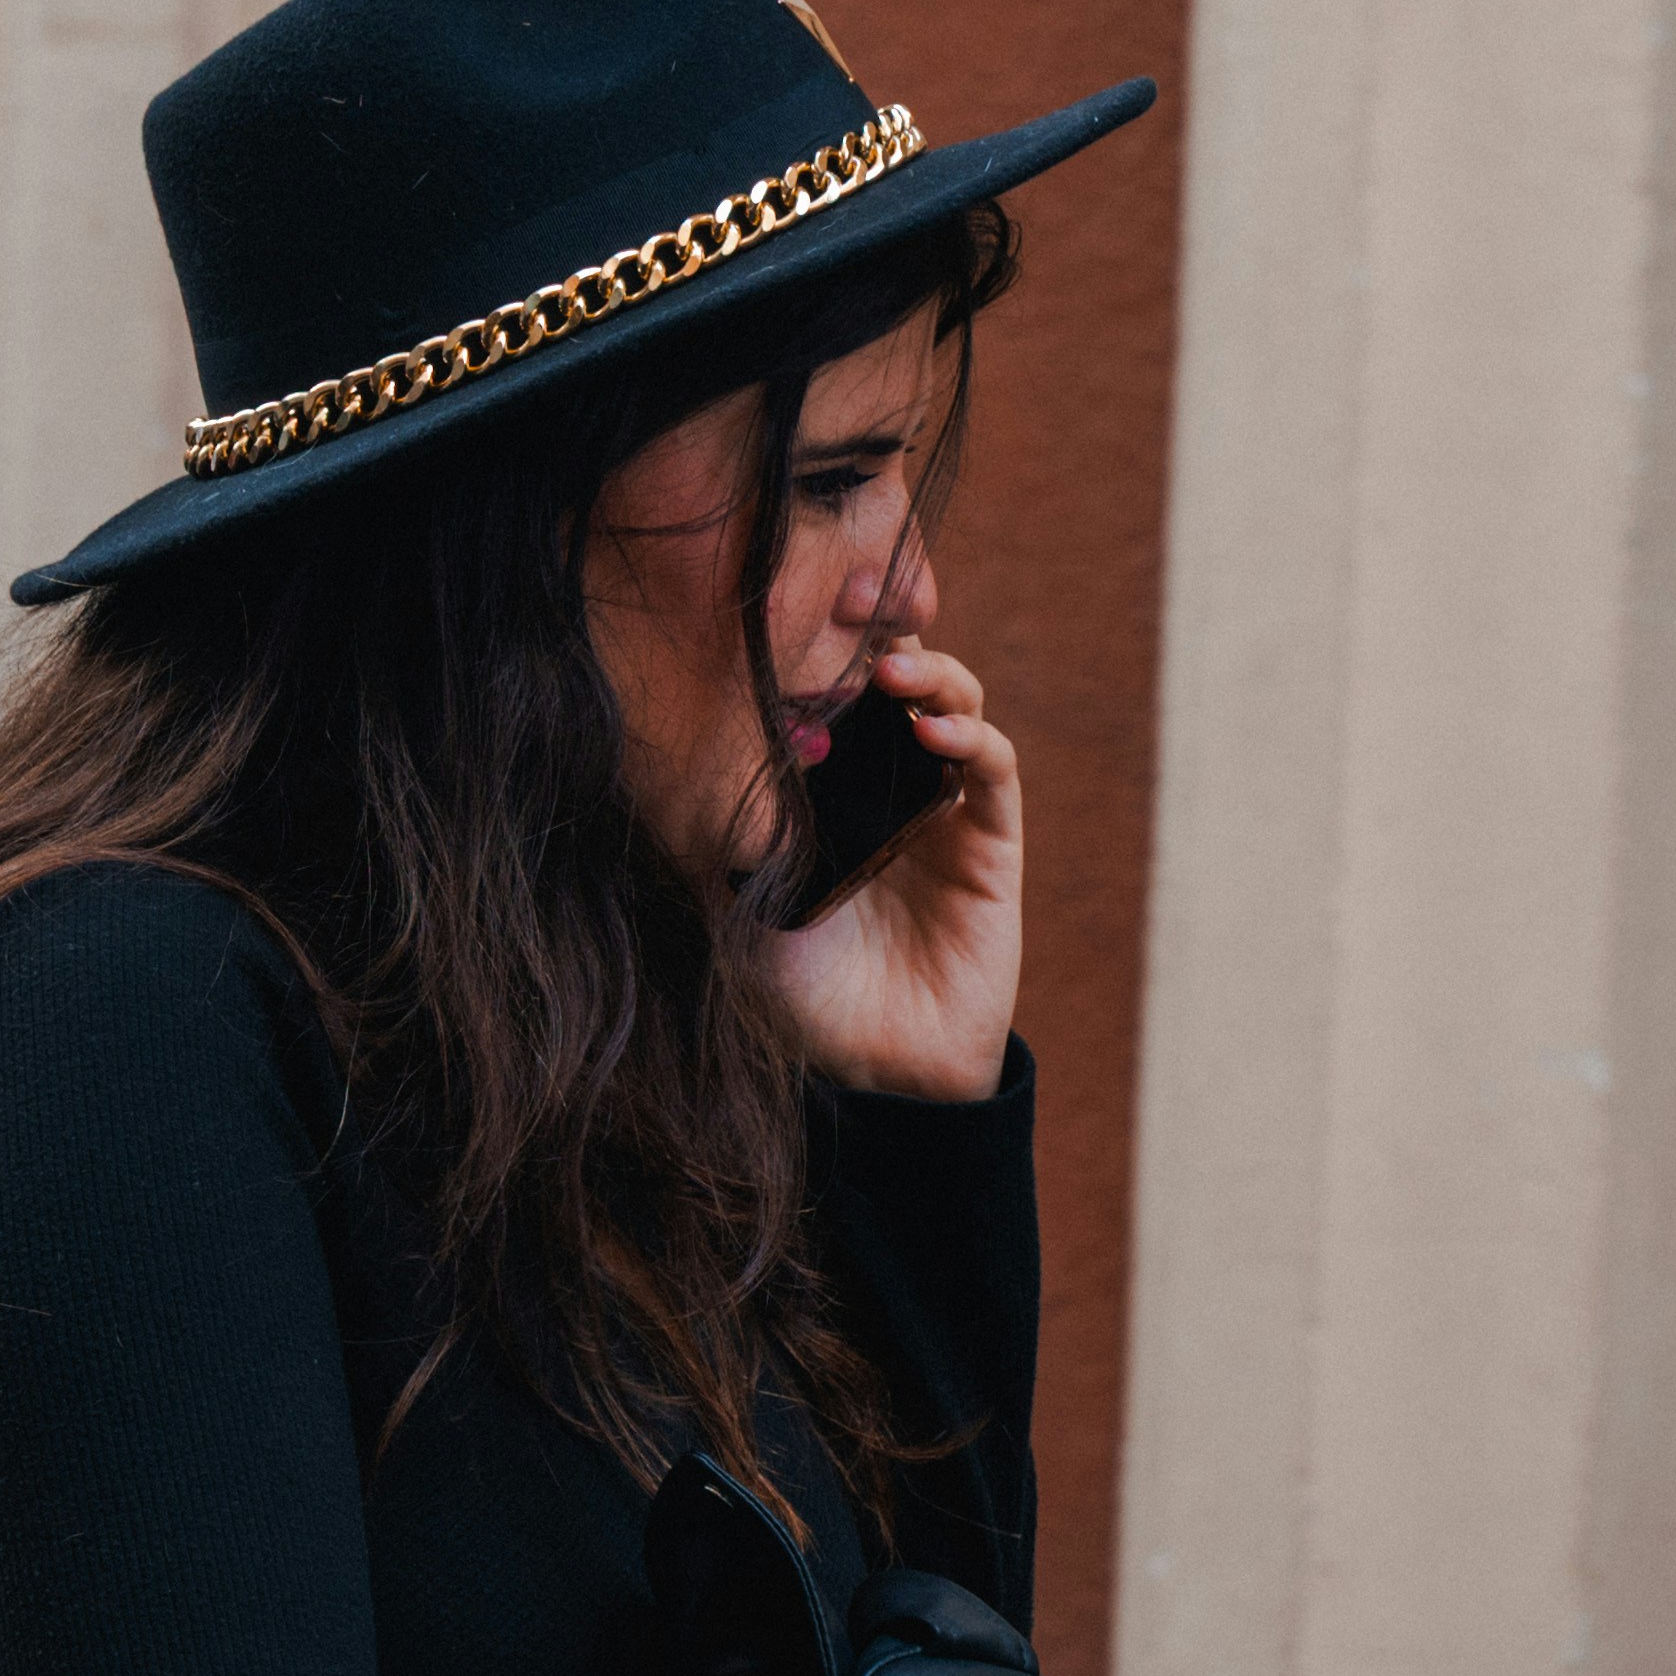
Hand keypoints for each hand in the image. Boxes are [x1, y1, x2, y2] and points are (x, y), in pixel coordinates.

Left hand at [767, 642, 1019, 1101]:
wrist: (876, 1071)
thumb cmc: (800, 992)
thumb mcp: (739, 901)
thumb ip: (722, 832)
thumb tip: (683, 752)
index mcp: (827, 793)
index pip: (832, 695)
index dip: (821, 646)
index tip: (793, 608)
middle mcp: (885, 789)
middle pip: (897, 684)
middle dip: (881, 636)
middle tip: (855, 605)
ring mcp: (943, 811)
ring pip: (953, 708)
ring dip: (933, 676)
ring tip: (896, 671)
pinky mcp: (990, 845)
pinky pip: (992, 773)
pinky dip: (972, 738)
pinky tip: (936, 732)